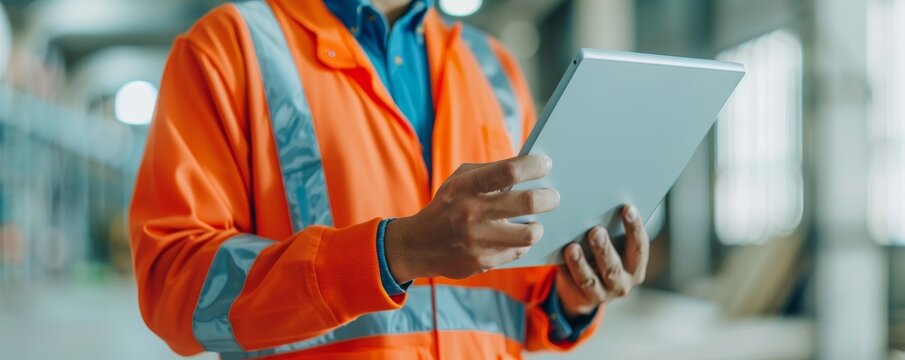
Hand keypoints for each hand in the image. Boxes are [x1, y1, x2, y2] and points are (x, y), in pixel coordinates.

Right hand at [385, 155, 559, 280]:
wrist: (419, 245)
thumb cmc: (447, 205)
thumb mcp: (460, 180)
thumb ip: (490, 173)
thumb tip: (529, 169)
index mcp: (466, 187)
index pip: (508, 171)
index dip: (534, 166)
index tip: (546, 164)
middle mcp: (471, 213)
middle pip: (527, 202)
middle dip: (549, 198)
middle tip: (553, 197)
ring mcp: (477, 240)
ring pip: (529, 234)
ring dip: (537, 227)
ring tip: (535, 222)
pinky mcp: (482, 262)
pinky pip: (517, 252)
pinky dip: (521, 244)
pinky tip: (516, 237)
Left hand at [555, 205, 649, 318]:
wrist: (584, 290)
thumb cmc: (600, 257)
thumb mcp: (611, 247)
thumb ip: (611, 231)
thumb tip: (599, 202)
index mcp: (635, 266)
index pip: (639, 246)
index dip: (635, 228)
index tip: (627, 208)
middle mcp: (623, 283)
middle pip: (614, 266)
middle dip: (604, 248)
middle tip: (595, 231)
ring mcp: (603, 294)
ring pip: (590, 279)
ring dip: (580, 263)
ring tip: (572, 247)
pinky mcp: (583, 300)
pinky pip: (572, 285)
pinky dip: (566, 271)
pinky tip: (559, 259)